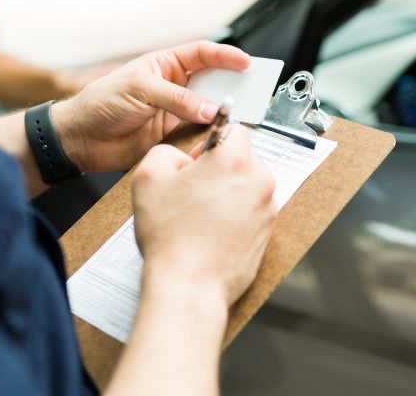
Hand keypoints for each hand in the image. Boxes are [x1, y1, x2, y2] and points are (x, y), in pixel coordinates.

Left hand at [53, 41, 249, 172]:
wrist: (81, 139)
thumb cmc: (101, 103)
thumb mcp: (140, 91)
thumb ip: (177, 99)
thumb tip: (210, 109)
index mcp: (165, 65)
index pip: (202, 54)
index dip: (226, 56)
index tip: (246, 63)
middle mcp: (174, 86)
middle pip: (212, 80)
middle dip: (233, 83)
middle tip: (253, 88)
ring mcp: (175, 110)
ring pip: (209, 107)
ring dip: (224, 110)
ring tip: (241, 112)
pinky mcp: (173, 134)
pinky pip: (199, 131)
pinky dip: (211, 133)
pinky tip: (220, 133)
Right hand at [131, 126, 276, 305]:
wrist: (189, 284)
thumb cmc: (170, 236)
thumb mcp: (147, 178)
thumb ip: (165, 152)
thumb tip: (180, 157)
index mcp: (234, 161)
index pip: (235, 130)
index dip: (211, 142)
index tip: (198, 161)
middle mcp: (259, 181)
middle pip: (243, 160)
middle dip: (221, 170)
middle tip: (194, 192)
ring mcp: (267, 209)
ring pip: (248, 187)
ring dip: (229, 194)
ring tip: (201, 216)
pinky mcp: (268, 233)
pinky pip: (252, 213)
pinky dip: (236, 217)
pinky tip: (212, 232)